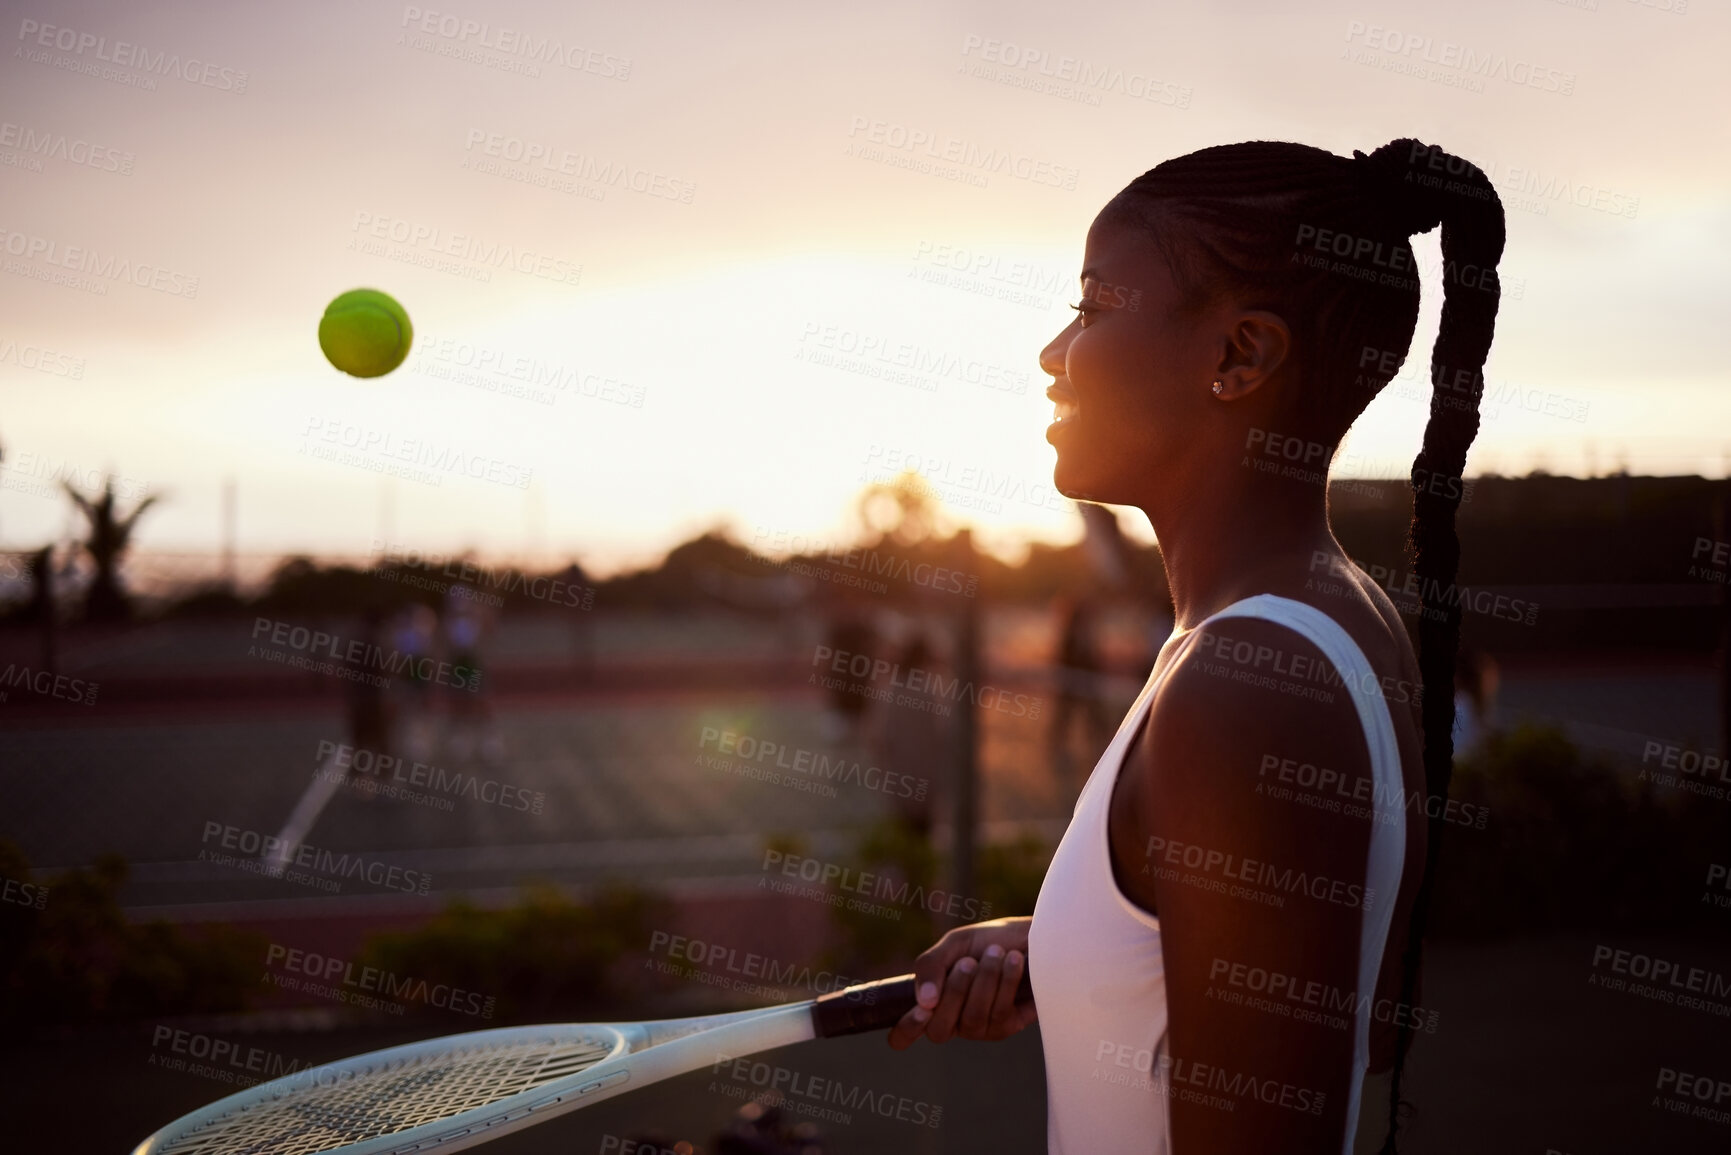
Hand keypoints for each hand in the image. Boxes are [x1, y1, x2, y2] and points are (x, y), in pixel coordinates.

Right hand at [886, 917, 1035, 1049]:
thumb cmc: (988, 941)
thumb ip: (930, 966)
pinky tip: (1014, 960)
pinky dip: (1006, 982)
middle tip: (969, 961)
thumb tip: (924, 1003)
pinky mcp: (1007, 1027)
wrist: (1031, 937)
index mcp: (930, 1003)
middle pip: (939, 1030)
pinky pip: (1000, 1013)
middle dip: (955, 992)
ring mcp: (979, 1029)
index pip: (904, 1034)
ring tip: (996, 953)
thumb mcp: (954, 945)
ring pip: (972, 1019)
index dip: (907, 1029)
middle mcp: (952, 1022)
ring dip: (985, 981)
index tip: (923, 1009)